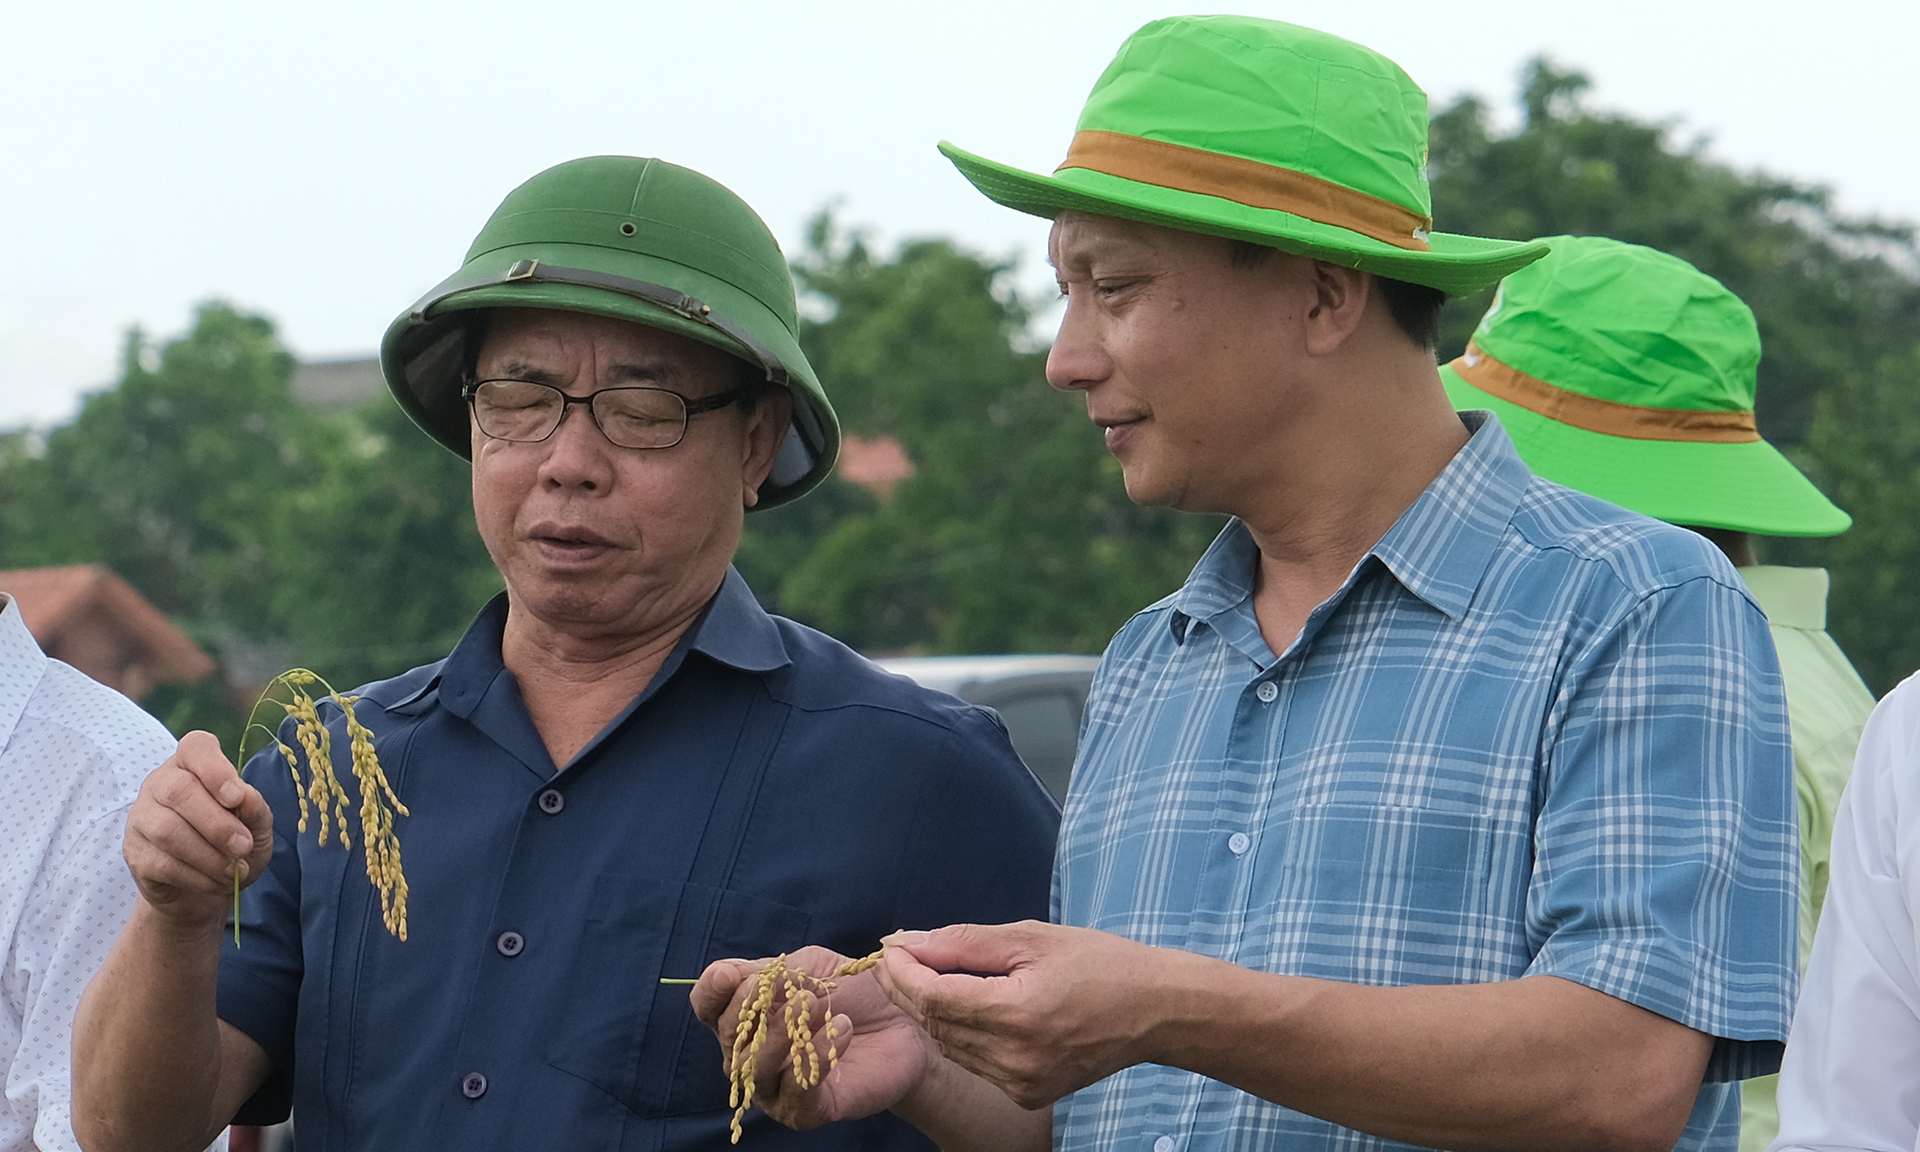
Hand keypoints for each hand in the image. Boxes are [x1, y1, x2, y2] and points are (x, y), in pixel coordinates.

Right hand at [122, 730, 273, 930]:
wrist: (205, 888)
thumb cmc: (234, 842)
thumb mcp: (256, 824)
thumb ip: (254, 807)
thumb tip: (245, 798)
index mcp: (193, 764)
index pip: (196, 747)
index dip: (216, 769)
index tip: (237, 798)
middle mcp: (160, 782)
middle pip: (178, 791)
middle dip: (217, 824)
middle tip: (244, 846)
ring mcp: (141, 816)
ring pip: (168, 830)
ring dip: (209, 855)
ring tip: (235, 870)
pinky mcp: (134, 851)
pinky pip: (162, 863)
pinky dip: (197, 876)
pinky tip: (216, 882)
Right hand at [690, 946, 941, 1130]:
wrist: (903, 1027)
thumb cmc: (853, 994)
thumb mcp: (813, 967)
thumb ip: (777, 970)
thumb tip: (740, 975)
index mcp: (748, 1016)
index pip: (708, 1006)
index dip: (712, 990)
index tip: (730, 975)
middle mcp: (752, 1054)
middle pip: (727, 1036)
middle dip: (750, 1008)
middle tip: (792, 988)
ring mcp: (775, 1087)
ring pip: (755, 1066)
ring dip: (782, 1032)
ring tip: (815, 1003)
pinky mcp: (806, 1110)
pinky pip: (796, 1089)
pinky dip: (816, 1055)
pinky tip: (842, 1028)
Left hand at [874, 920, 1170, 1108]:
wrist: (1156, 1011)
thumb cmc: (1099, 963)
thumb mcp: (1031, 938)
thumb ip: (964, 942)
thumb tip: (906, 941)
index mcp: (1017, 1014)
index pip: (933, 997)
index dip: (902, 971)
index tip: (888, 946)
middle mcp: (1015, 1059)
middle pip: (935, 1024)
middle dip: (907, 989)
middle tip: (894, 957)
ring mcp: (1021, 1084)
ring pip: (950, 1046)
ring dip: (930, 1011)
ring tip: (924, 974)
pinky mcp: (1029, 1095)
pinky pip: (976, 1062)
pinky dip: (961, 1034)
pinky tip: (963, 1005)